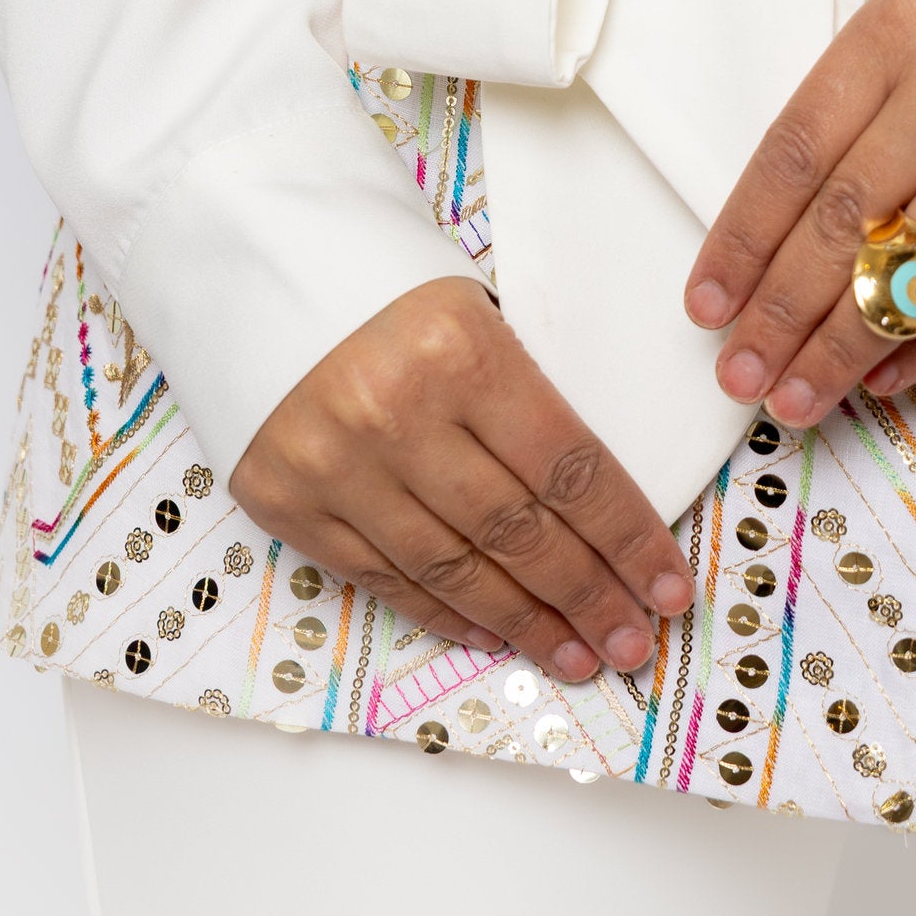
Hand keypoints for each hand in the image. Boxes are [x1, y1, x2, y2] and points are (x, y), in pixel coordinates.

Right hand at [232, 274, 693, 679]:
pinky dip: (443, 612)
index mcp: (460, 350)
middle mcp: (395, 414)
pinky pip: (381, 576)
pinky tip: (493, 634)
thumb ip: (522, 396)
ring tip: (576, 655)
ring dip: (524, 622)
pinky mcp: (284, 500)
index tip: (667, 584)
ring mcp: (334, 465)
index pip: (569, 468)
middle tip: (632, 641)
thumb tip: (592, 499)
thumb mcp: (471, 308)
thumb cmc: (379, 280)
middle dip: (588, 595)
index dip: (627, 538)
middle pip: (517, 531)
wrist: (249, 260)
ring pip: (452, 568)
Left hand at [685, 0, 915, 426]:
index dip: (743, 237)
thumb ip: (863, 100)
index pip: (796, 150)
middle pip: (843, 219)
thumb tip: (779, 229)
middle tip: (738, 374)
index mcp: (899, 26)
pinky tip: (882, 377)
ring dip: (841, 347)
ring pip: (910, 266)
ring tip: (795, 398)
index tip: (707, 304)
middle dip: (779, 311)